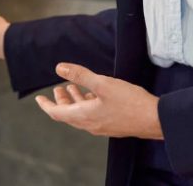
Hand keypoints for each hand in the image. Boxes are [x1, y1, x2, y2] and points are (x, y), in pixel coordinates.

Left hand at [34, 63, 162, 139]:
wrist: (154, 119)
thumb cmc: (129, 102)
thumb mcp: (102, 84)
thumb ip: (80, 76)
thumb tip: (59, 68)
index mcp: (84, 116)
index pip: (57, 113)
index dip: (46, 104)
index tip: (39, 98)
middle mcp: (90, 124)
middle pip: (68, 114)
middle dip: (60, 101)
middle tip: (57, 89)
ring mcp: (101, 125)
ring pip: (81, 115)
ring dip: (74, 101)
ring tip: (71, 88)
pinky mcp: (112, 123)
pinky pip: (92, 115)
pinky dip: (87, 104)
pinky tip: (92, 94)